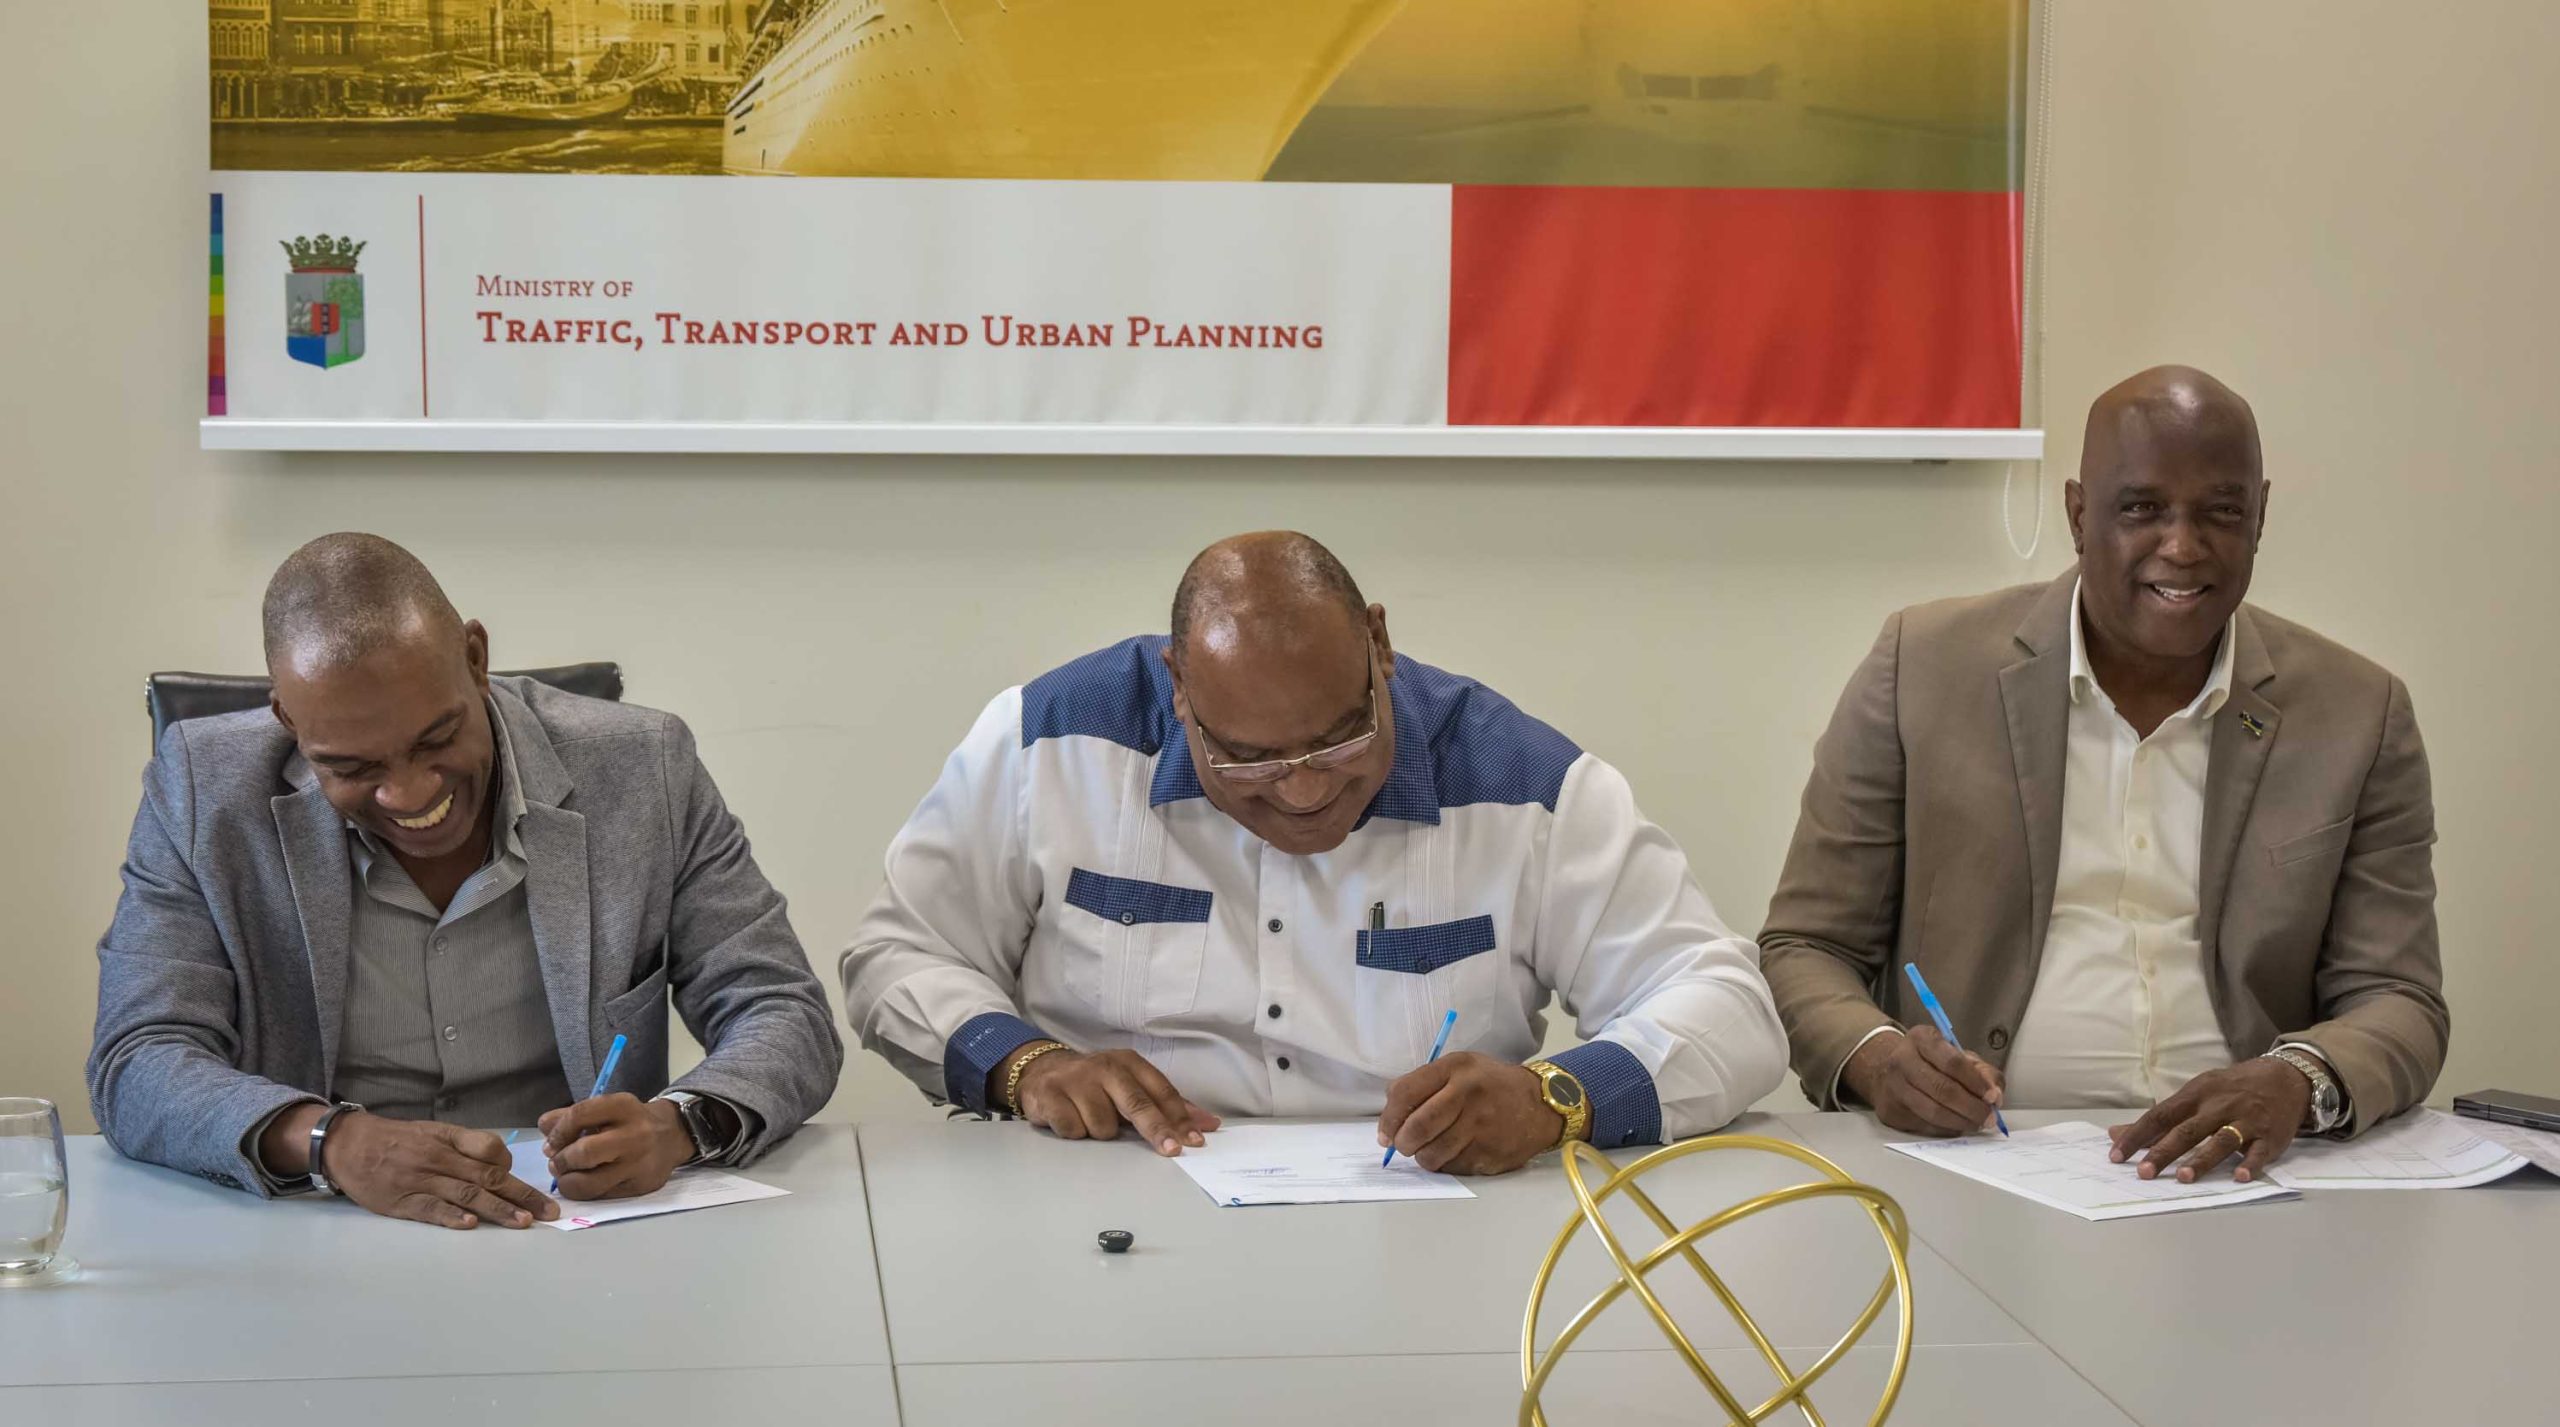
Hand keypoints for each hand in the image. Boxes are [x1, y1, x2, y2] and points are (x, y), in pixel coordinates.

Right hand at [316, 1111, 556, 1229]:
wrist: (348, 1144)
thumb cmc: (397, 1139)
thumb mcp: (434, 1131)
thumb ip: (466, 1145)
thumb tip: (501, 1162)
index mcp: (449, 1139)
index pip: (491, 1149)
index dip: (512, 1166)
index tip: (529, 1186)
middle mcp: (440, 1158)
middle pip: (488, 1176)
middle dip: (522, 1195)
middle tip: (550, 1212)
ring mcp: (421, 1180)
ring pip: (466, 1194)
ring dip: (497, 1210)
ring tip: (523, 1221)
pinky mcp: (401, 1201)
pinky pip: (430, 1209)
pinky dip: (451, 1216)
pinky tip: (470, 1224)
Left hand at [539, 1092, 694, 1199]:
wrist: (672, 1136)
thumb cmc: (629, 1121)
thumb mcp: (605, 1109)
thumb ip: (570, 1115)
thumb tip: (543, 1128)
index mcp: (624, 1106)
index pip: (579, 1116)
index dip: (557, 1132)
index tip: (551, 1142)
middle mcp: (635, 1134)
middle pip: (584, 1153)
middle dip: (562, 1160)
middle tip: (557, 1162)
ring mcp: (639, 1163)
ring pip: (589, 1183)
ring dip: (567, 1182)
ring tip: (566, 1176)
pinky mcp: (641, 1186)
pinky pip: (601, 1195)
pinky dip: (586, 1191)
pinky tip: (586, 1181)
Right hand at [1009, 1047, 1221, 1154]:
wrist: (1041, 1071)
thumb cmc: (1095, 1084)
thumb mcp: (1131, 1086)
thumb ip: (1168, 1106)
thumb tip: (1208, 1124)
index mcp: (1128, 1063)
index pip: (1160, 1092)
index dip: (1179, 1118)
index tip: (1194, 1141)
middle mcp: (1104, 1067)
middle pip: (1137, 1103)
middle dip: (1157, 1129)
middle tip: (1172, 1150)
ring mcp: (1075, 1080)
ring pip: (1102, 1125)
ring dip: (1099, 1132)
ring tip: (1089, 1119)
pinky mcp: (1049, 1095)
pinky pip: (1073, 1130)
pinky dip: (1074, 1132)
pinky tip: (1069, 1120)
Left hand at [1375, 1052, 1561, 1175]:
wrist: (1541, 1105)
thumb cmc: (1491, 1085)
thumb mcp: (1460, 1067)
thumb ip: (1424, 1083)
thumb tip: (1391, 1115)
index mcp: (1455, 1069)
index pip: (1405, 1093)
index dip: (1389, 1118)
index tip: (1385, 1133)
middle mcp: (1468, 1095)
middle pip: (1417, 1128)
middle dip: (1402, 1143)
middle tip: (1403, 1146)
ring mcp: (1481, 1127)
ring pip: (1432, 1154)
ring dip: (1423, 1157)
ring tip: (1429, 1149)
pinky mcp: (1490, 1154)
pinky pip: (1453, 1168)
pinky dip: (1445, 1164)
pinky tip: (1455, 1152)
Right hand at [1841, 1026, 2003, 1135]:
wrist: (1887, 1071)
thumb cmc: (1930, 1063)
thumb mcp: (1958, 1055)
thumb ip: (1983, 1072)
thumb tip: (1995, 1097)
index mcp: (1921, 1038)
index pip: (1952, 1062)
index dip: (1976, 1082)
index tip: (1992, 1096)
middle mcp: (1901, 1059)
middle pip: (1943, 1089)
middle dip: (1972, 1107)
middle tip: (1989, 1117)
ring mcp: (1892, 1086)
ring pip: (1933, 1111)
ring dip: (1961, 1122)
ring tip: (1976, 1123)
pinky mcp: (1890, 1110)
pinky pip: (1924, 1125)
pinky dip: (1946, 1128)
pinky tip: (1956, 1125)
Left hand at [2109, 1058, 2310, 1182]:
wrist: (2285, 1077)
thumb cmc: (2231, 1089)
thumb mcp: (2196, 1094)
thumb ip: (2160, 1118)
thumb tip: (2117, 1133)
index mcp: (2196, 1094)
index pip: (2160, 1115)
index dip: (2137, 1135)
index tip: (2116, 1154)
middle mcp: (2218, 1106)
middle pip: (2187, 1130)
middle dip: (2163, 1151)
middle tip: (2143, 1172)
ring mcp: (2246, 1120)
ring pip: (2221, 1140)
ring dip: (2202, 1159)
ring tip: (2183, 1178)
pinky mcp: (2270, 1135)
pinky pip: (2259, 1151)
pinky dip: (2250, 1164)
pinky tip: (2239, 1177)